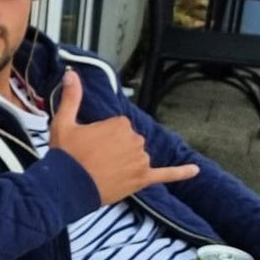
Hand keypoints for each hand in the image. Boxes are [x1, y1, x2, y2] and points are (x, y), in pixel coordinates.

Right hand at [48, 70, 198, 205]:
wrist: (68, 187)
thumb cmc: (66, 155)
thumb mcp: (64, 122)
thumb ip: (72, 96)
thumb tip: (71, 73)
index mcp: (120, 124)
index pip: (118, 126)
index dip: (102, 135)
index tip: (89, 144)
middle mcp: (135, 140)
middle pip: (129, 140)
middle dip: (115, 148)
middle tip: (94, 159)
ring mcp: (140, 160)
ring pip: (138, 156)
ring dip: (126, 162)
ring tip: (104, 171)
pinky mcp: (142, 179)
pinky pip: (166, 174)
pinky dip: (180, 173)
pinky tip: (195, 171)